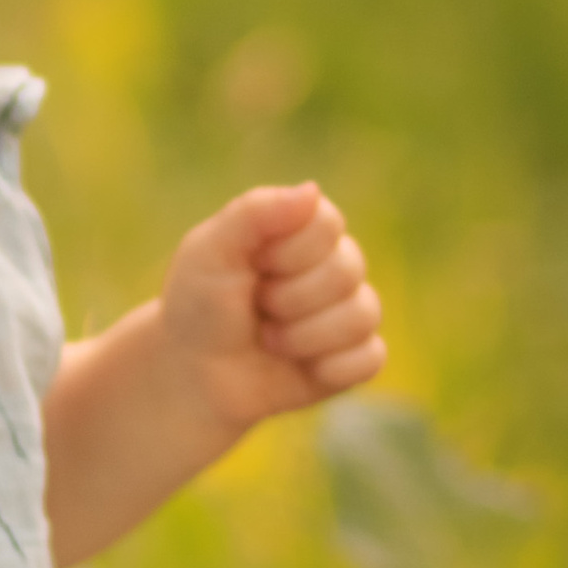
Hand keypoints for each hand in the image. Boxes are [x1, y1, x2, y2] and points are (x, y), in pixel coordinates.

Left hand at [156, 183, 386, 438]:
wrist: (196, 377)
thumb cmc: (199, 307)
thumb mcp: (209, 251)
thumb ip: (254, 212)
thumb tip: (312, 190)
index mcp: (301, 230)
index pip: (327, 224)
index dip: (289, 253)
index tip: (253, 267)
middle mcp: (332, 266)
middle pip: (347, 270)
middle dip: (290, 299)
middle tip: (257, 309)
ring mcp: (346, 312)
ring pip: (362, 315)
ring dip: (303, 337)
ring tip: (270, 341)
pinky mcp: (354, 358)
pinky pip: (371, 357)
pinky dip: (330, 368)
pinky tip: (300, 368)